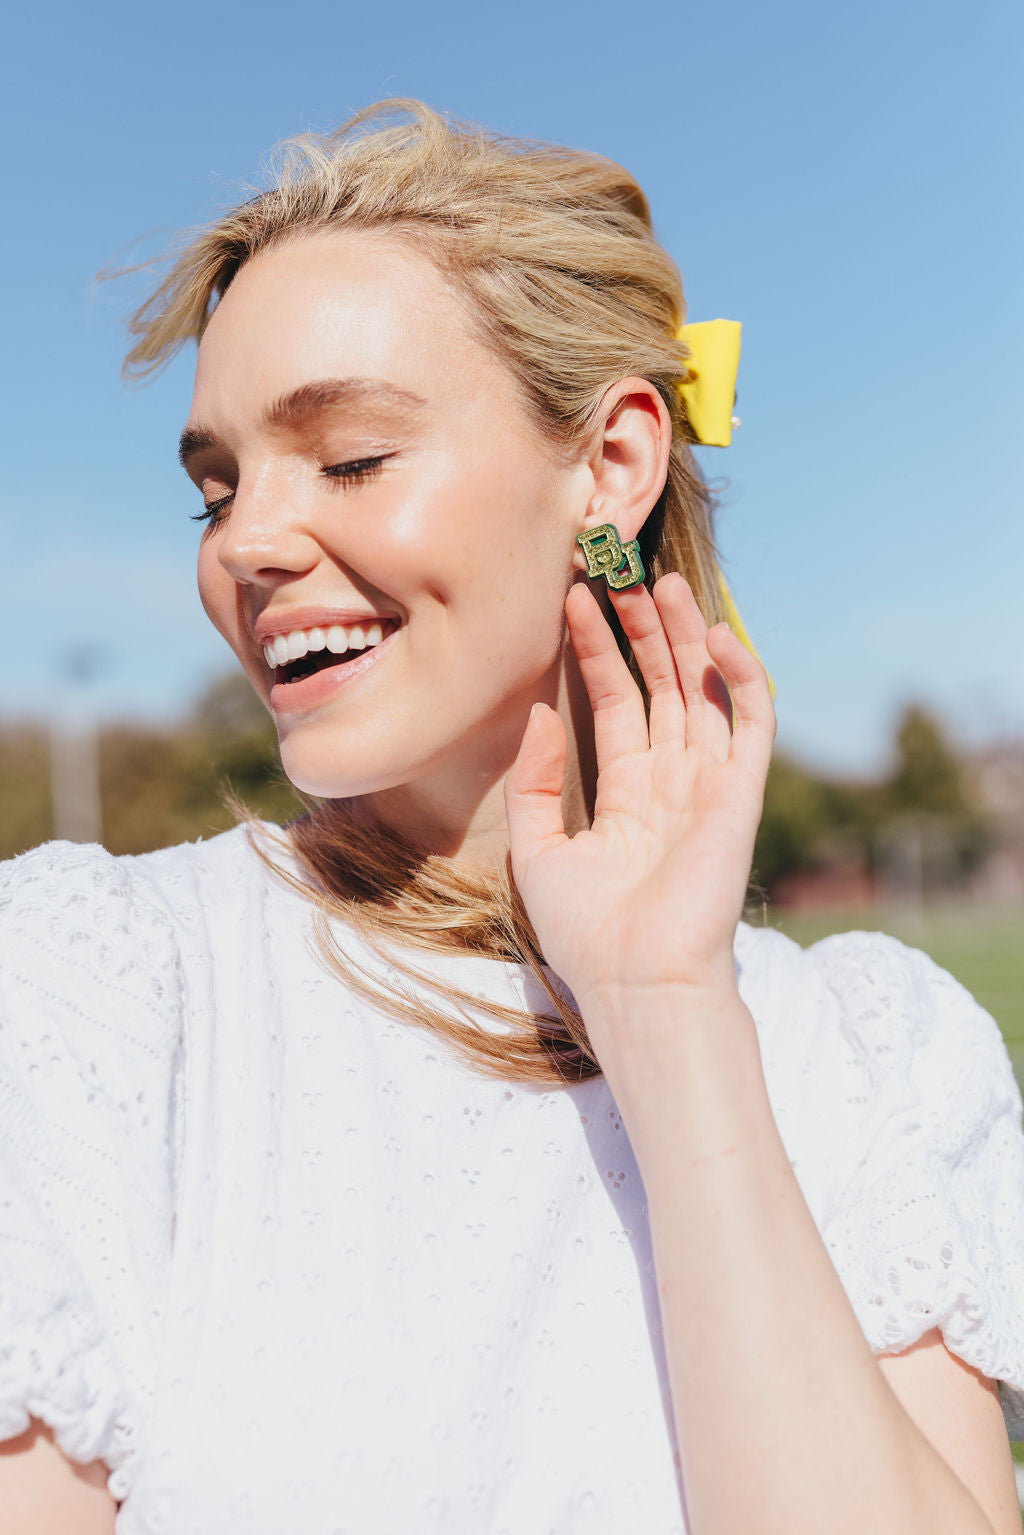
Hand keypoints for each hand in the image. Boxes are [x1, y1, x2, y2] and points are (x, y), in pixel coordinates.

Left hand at [503, 571, 774, 1034]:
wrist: (636, 983)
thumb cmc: (588, 933)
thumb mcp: (541, 850)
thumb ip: (537, 781)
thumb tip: (538, 712)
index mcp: (628, 796)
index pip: (616, 704)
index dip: (597, 651)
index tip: (573, 599)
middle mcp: (671, 783)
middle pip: (661, 686)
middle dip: (643, 629)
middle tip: (621, 571)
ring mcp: (709, 786)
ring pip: (702, 692)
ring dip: (687, 636)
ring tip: (663, 580)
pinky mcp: (741, 795)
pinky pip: (750, 723)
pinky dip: (740, 678)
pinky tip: (716, 635)